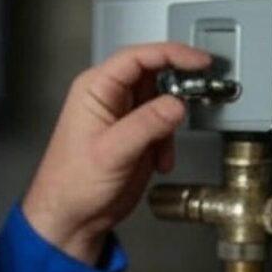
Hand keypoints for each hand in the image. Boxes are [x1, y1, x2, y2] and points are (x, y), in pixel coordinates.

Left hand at [21, 42, 210, 263]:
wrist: (72, 217)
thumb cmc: (72, 184)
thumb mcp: (112, 151)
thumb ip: (146, 124)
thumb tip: (176, 103)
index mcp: (94, 89)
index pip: (137, 57)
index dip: (172, 54)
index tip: (200, 60)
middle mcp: (108, 97)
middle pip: (154, 75)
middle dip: (176, 91)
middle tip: (196, 100)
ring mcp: (122, 116)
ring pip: (162, 101)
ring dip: (171, 125)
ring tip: (162, 148)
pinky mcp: (134, 135)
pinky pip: (163, 126)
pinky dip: (168, 142)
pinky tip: (158, 161)